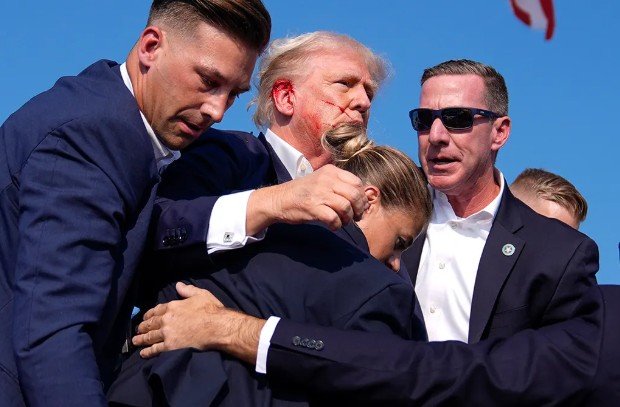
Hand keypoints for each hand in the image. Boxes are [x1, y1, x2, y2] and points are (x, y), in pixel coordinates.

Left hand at [133, 282, 264, 362]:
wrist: (217, 327)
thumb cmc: (211, 310)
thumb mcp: (201, 294)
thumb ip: (188, 290)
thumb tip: (178, 284)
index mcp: (172, 306)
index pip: (156, 310)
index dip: (149, 314)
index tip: (145, 317)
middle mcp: (166, 319)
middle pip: (151, 324)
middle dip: (143, 327)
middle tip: (138, 330)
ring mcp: (167, 334)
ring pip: (150, 337)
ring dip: (141, 339)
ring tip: (136, 341)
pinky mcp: (170, 346)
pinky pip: (156, 349)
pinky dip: (148, 352)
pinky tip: (143, 353)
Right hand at [248, 164, 367, 233]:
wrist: (279, 199)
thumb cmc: (302, 192)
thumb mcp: (321, 180)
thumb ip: (338, 185)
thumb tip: (361, 198)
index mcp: (330, 171)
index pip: (357, 182)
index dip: (362, 197)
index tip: (360, 206)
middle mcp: (326, 179)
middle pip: (354, 195)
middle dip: (358, 209)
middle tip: (355, 217)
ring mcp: (319, 193)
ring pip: (346, 207)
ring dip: (348, 218)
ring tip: (343, 222)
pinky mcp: (312, 207)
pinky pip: (334, 218)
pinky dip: (337, 225)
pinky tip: (333, 226)